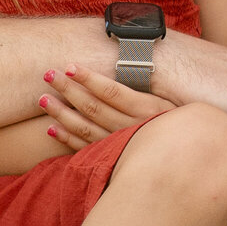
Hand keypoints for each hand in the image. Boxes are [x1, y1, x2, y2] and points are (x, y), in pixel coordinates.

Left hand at [39, 65, 172, 149]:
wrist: (184, 159)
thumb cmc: (176, 123)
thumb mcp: (168, 103)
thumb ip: (144, 90)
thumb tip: (122, 66)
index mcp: (145, 110)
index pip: (110, 91)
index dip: (89, 78)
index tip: (70, 65)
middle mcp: (129, 128)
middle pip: (92, 106)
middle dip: (67, 89)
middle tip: (47, 74)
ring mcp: (118, 145)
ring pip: (83, 128)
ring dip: (60, 112)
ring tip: (42, 98)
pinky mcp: (110, 159)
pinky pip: (84, 148)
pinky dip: (66, 139)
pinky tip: (51, 128)